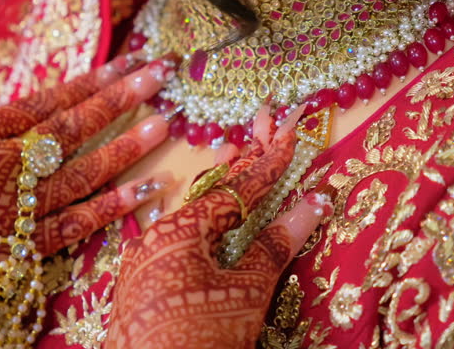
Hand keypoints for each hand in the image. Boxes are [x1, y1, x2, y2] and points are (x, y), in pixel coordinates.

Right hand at [0, 54, 176, 315]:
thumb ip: (12, 123)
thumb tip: (69, 101)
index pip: (50, 100)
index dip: (93, 80)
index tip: (128, 62)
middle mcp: (5, 168)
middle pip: (73, 128)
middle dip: (120, 99)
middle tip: (160, 75)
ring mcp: (18, 209)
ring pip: (83, 173)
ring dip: (126, 147)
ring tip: (163, 124)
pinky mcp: (26, 246)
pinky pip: (78, 223)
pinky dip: (114, 206)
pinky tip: (147, 188)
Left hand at [106, 110, 332, 348]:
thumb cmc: (198, 337)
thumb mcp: (247, 292)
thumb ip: (275, 245)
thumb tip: (312, 203)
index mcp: (178, 230)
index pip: (235, 190)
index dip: (267, 166)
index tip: (288, 136)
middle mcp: (154, 237)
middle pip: (208, 193)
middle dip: (240, 163)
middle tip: (259, 126)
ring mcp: (143, 261)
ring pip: (189, 215)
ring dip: (218, 191)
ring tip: (235, 154)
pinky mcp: (141, 285)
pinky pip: (175, 239)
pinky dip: (200, 223)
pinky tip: (207, 217)